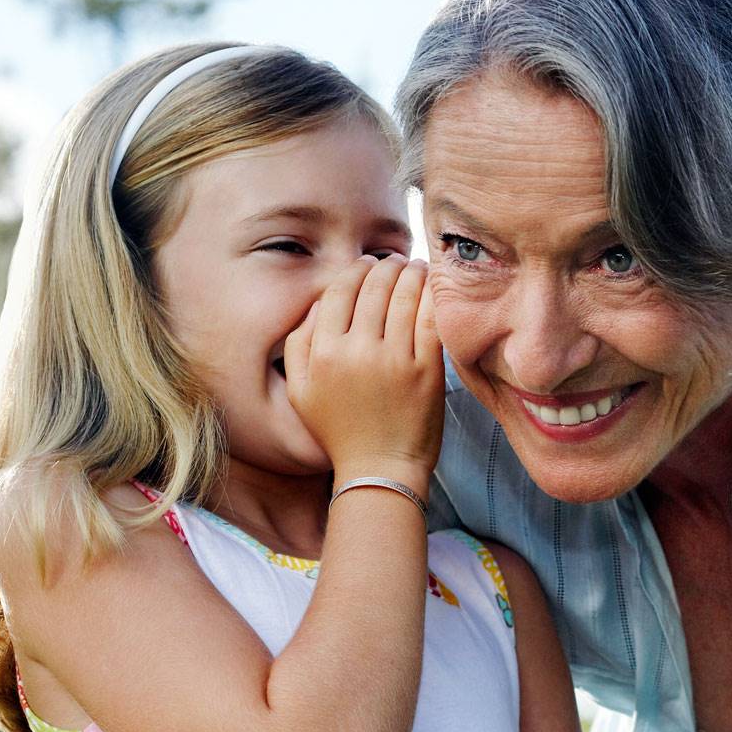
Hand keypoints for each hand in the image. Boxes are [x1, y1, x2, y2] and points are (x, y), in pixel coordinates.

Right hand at [284, 255, 443, 486]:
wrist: (379, 470)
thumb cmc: (339, 431)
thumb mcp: (300, 391)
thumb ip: (298, 344)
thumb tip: (319, 304)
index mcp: (323, 354)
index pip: (339, 292)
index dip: (355, 271)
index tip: (366, 264)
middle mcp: (357, 353)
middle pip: (373, 289)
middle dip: (386, 266)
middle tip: (395, 260)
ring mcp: (395, 361)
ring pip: (404, 298)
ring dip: (411, 274)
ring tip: (416, 267)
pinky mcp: (427, 371)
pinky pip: (430, 320)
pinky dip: (432, 297)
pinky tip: (433, 287)